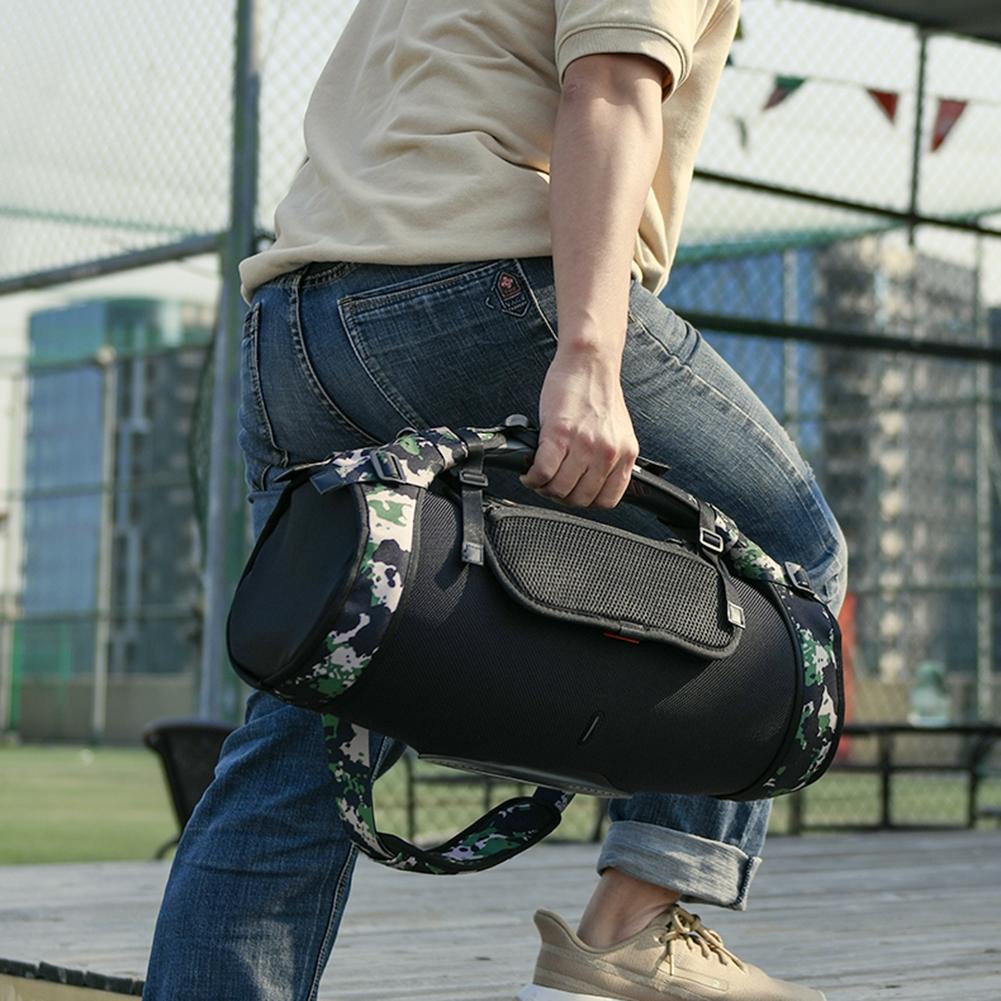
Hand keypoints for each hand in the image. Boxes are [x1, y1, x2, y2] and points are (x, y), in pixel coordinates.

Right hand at [520, 345, 639, 508]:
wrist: (589, 363)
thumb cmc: (598, 394)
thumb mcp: (616, 432)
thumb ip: (608, 458)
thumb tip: (588, 482)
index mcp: (625, 454)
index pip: (607, 500)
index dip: (585, 501)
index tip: (572, 493)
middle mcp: (607, 453)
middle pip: (580, 499)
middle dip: (561, 496)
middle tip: (551, 485)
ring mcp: (584, 445)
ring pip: (559, 489)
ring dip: (544, 488)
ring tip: (539, 478)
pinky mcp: (559, 435)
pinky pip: (542, 472)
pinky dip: (532, 478)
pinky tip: (529, 472)